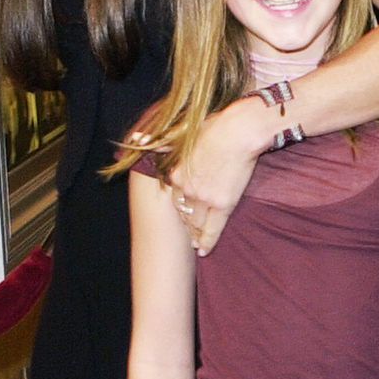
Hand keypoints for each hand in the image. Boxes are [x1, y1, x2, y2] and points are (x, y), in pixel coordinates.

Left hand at [167, 97, 263, 254]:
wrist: (240, 131)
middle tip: (187, 233)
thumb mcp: (184, 133)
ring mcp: (204, 199)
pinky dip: (207, 241)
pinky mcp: (223, 205)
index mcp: (176, 173)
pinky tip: (204, 251)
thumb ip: (161, 143)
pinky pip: (213, 229)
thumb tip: (139, 140)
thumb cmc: (216, 127)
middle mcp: (187, 189)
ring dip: (195, 233)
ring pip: (196, 222)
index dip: (179, 205)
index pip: (173, 197)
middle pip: (183, 212)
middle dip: (186, 222)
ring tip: (196, 241)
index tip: (181, 211)